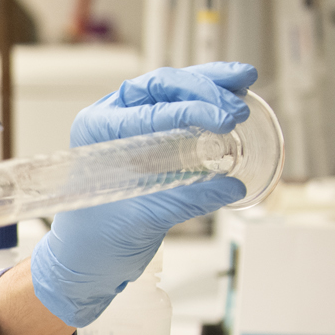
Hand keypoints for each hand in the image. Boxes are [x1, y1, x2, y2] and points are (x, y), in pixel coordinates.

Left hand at [32, 63, 255, 326]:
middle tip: (237, 110)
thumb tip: (230, 185)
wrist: (89, 256)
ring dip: (211, 83)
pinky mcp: (153, 134)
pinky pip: (182, 107)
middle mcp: (113, 118)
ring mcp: (133, 123)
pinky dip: (209, 98)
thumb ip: (184, 200)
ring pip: (174, 90)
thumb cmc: (98, 237)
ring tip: (245, 78)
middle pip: (162, 87)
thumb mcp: (142, 219)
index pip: (150, 110)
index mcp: (98, 131)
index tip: (223, 120)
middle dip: (204, 90)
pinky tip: (235, 93)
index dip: (191, 110)